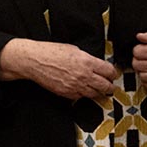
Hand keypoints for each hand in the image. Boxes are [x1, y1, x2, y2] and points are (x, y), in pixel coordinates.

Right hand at [0, 38, 116, 98]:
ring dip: (98, 92)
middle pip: (106, 86)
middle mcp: (84, 75)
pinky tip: (81, 90)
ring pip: (95, 94)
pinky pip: (81, 97)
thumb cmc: (49, 52)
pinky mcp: (67, 93)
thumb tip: (95, 65)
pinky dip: (83, 94)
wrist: (33, 60)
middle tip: (109, 86)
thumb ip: (87, 58)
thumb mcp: (73, 49)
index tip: (112, 74)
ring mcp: (76, 86)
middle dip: (109, 86)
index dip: (113, 73)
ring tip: (98, 90)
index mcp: (87, 62)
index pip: (110, 71)